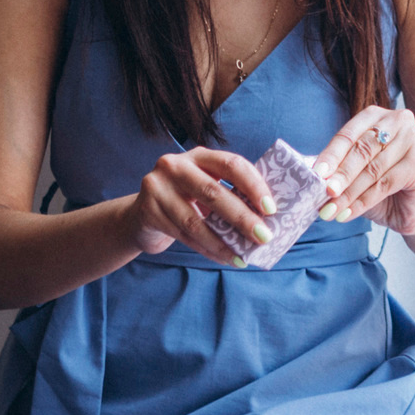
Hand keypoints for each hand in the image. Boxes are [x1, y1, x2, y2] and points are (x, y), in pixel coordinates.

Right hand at [129, 148, 275, 264]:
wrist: (142, 215)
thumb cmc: (187, 200)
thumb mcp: (206, 186)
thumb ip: (232, 192)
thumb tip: (270, 217)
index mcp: (199, 155)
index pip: (231, 164)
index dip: (254, 185)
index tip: (271, 209)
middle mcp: (175, 165)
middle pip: (214, 192)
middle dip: (242, 218)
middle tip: (264, 237)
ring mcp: (158, 187)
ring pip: (196, 221)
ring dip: (223, 243)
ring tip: (243, 257)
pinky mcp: (148, 211)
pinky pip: (183, 236)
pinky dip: (207, 250)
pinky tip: (224, 258)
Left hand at [313, 106, 414, 234]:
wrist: (410, 210)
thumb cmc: (378, 187)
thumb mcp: (353, 174)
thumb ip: (336, 169)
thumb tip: (310, 174)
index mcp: (375, 116)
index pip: (348, 135)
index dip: (330, 156)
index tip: (315, 174)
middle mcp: (398, 122)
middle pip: (362, 149)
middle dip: (340, 174)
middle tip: (325, 193)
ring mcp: (412, 141)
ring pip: (373, 169)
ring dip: (349, 192)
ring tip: (332, 209)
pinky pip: (385, 184)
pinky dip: (363, 201)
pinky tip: (348, 213)